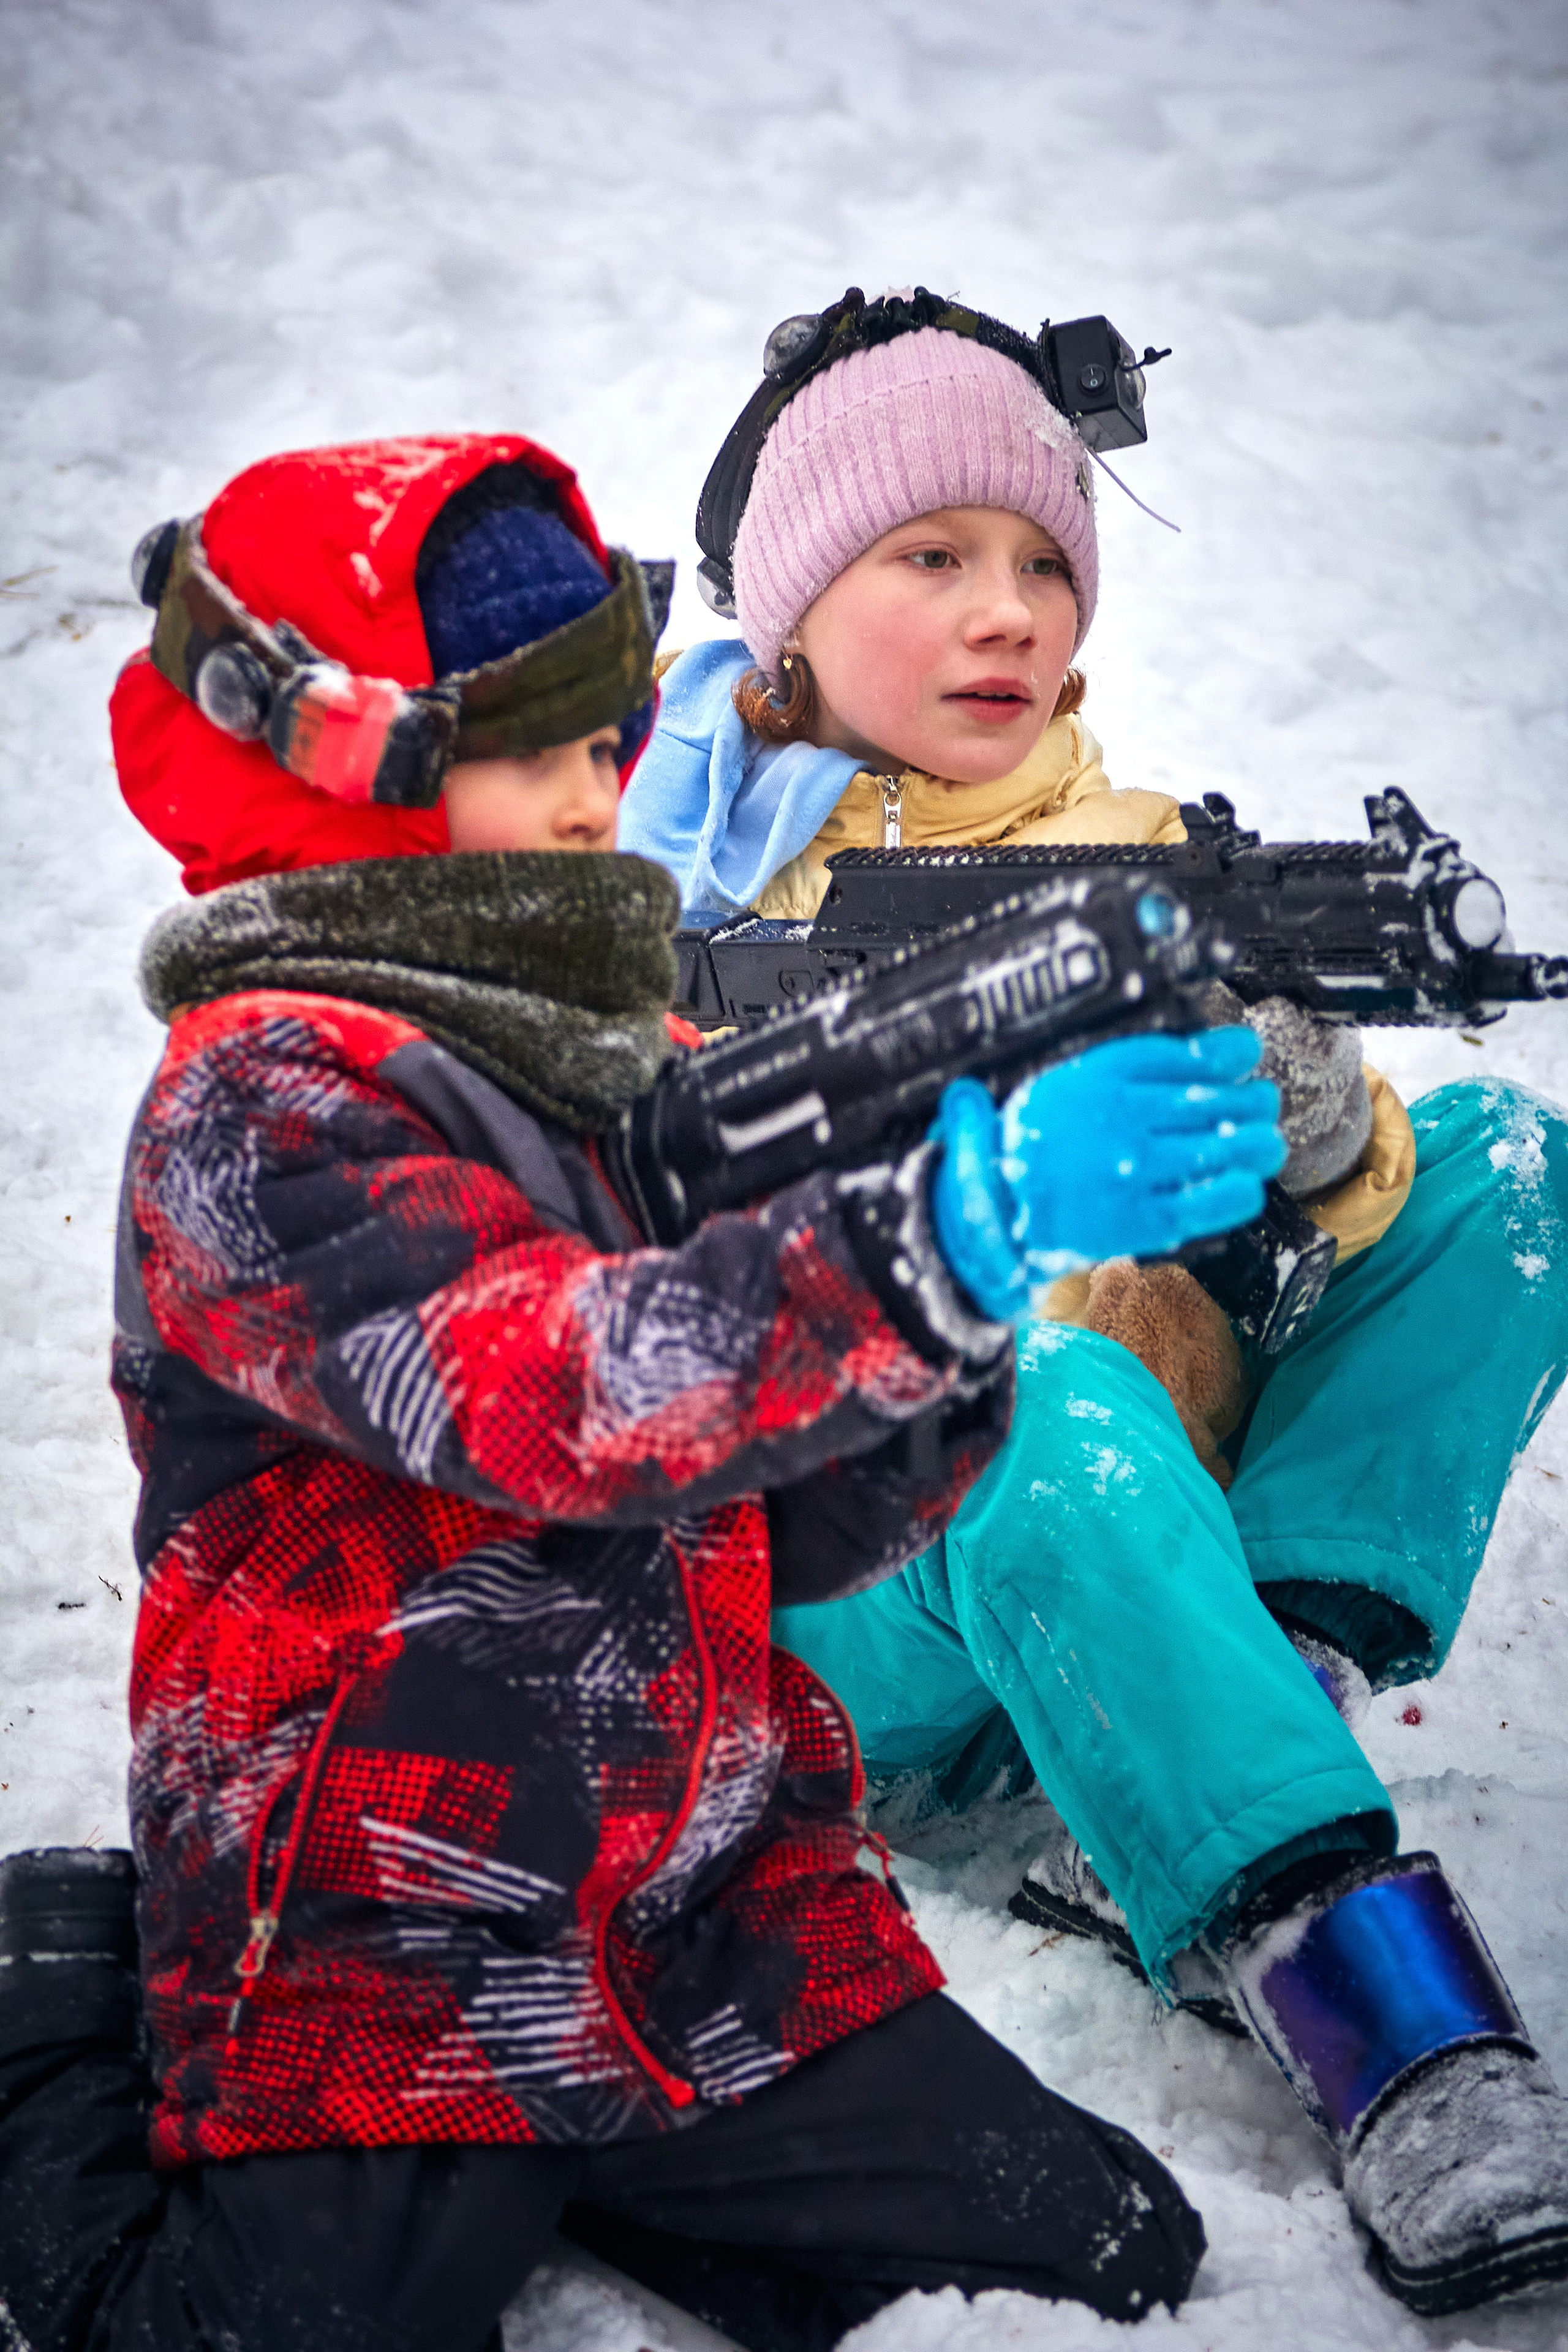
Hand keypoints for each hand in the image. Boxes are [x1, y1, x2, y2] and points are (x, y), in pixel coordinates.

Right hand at [927, 1028, 1285, 1320]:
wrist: (997, 1202)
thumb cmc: (1038, 1143)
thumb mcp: (1069, 1081)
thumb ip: (1129, 1065)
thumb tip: (1212, 1054)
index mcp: (1102, 1078)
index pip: (1185, 1056)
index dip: (1229, 1052)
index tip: (1247, 1051)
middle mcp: (1123, 1119)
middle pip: (1213, 1101)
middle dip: (1251, 1101)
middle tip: (1263, 1103)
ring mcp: (1134, 1170)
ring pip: (1221, 1149)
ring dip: (1257, 1144)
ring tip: (1265, 1144)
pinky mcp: (1140, 1218)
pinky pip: (1206, 1202)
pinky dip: (1237, 1192)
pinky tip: (1247, 1185)